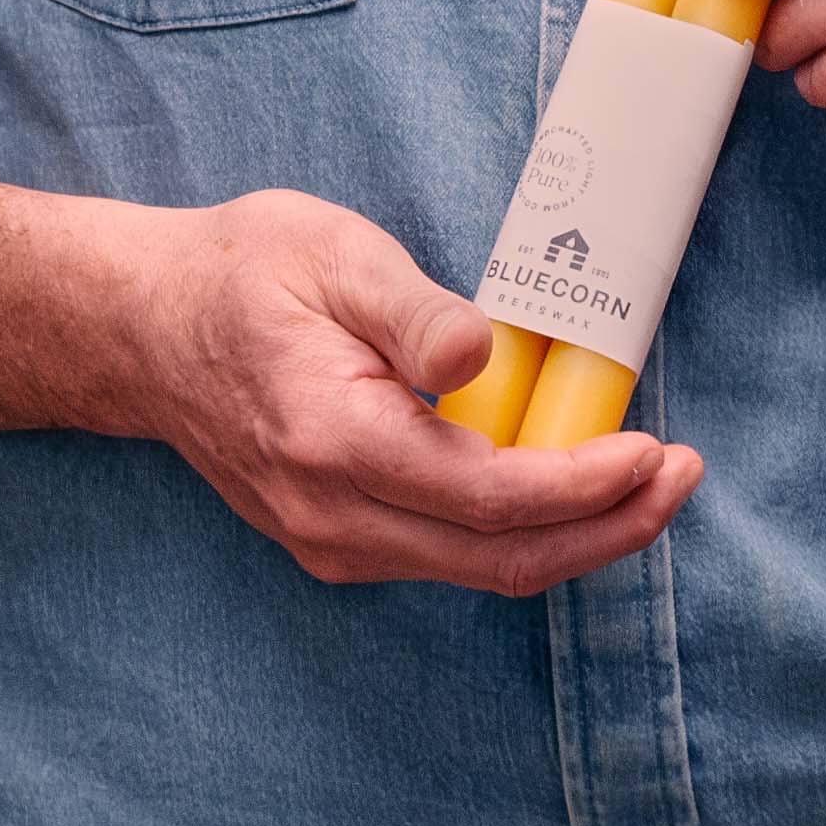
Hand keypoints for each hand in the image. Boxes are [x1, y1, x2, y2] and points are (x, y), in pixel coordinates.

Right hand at [73, 188, 701, 597]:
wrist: (144, 331)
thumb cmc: (240, 275)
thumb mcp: (330, 253)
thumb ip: (413, 311)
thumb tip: (481, 355)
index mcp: (333, 439)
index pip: (488, 496)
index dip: (585, 485)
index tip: (655, 450)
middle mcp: (331, 515)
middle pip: (500, 560)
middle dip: (607, 528)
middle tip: (680, 478)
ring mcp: (330, 542)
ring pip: (480, 571)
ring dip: (574, 537)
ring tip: (646, 483)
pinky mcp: (339, 542)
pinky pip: (451, 558)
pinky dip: (523, 534)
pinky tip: (569, 489)